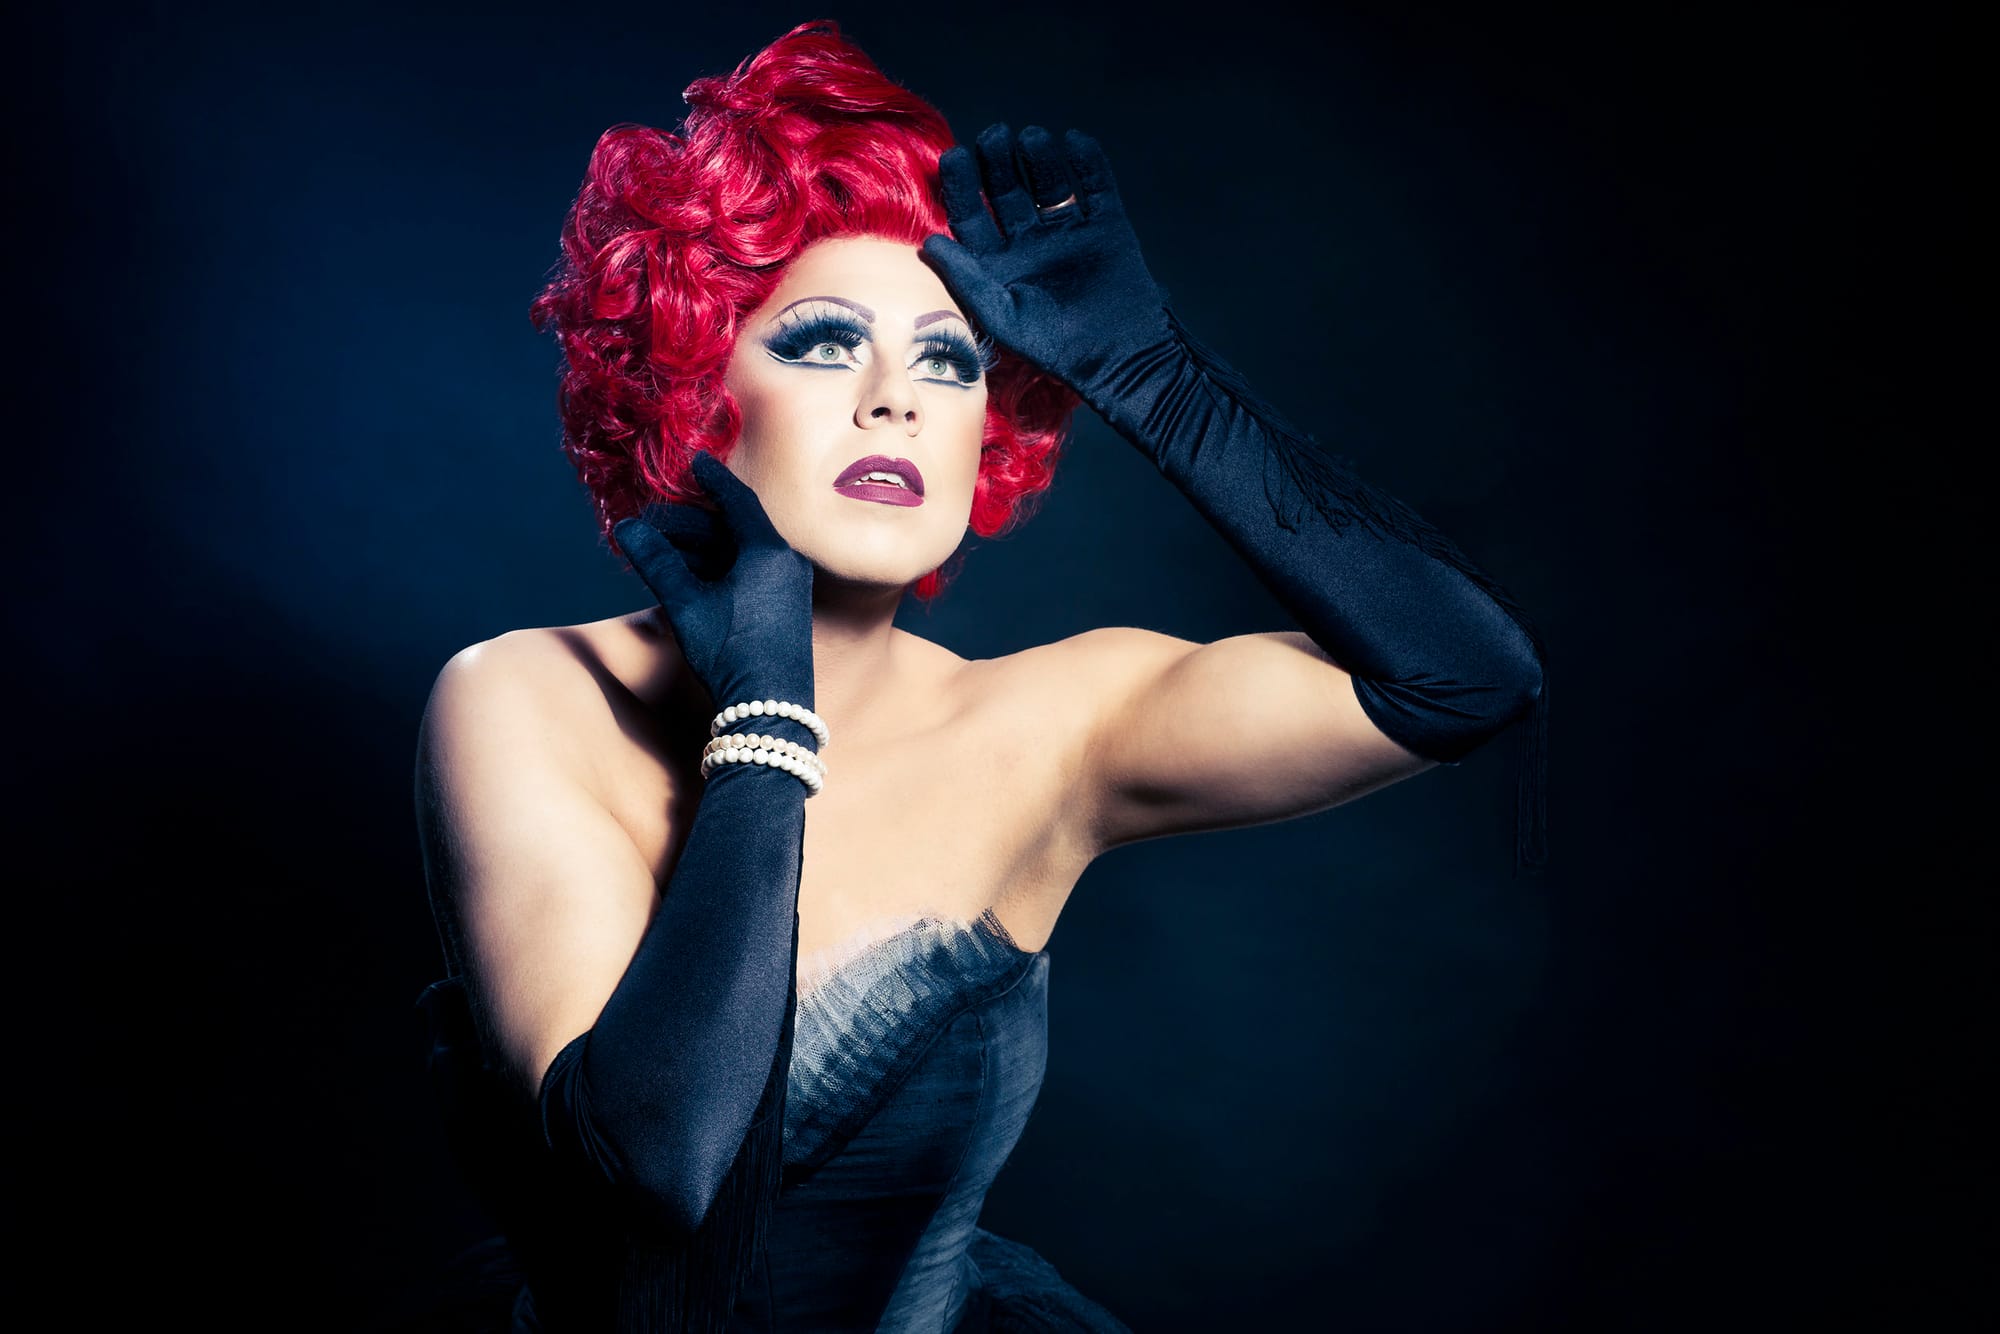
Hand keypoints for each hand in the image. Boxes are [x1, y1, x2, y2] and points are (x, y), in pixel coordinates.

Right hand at [613, 452, 815, 713]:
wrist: (771, 710)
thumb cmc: (732, 653)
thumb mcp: (687, 604)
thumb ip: (657, 562)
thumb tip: (625, 527)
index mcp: (770, 551)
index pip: (738, 499)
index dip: (713, 478)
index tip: (695, 461)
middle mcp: (787, 562)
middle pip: (733, 527)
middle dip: (691, 523)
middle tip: (652, 522)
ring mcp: (789, 586)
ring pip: (738, 552)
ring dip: (700, 549)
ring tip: (660, 552)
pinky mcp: (784, 608)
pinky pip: (748, 573)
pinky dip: (717, 569)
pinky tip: (688, 577)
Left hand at [921, 123, 1176, 417]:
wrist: (1118, 356)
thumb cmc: (1054, 345)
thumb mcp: (1001, 314)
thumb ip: (966, 278)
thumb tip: (929, 242)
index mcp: (997, 263)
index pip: (971, 216)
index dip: (962, 186)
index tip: (954, 157)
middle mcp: (1029, 243)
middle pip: (1007, 191)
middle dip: (998, 163)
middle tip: (994, 136)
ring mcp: (1068, 233)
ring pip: (1048, 183)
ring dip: (1039, 157)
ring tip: (1031, 138)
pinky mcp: (1107, 227)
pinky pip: (1096, 187)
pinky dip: (1088, 162)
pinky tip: (1076, 141)